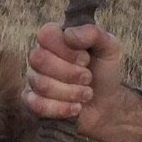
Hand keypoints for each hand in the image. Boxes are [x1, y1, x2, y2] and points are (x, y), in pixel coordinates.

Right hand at [23, 23, 141, 141]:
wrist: (106, 104)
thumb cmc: (104, 72)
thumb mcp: (109, 48)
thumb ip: (93, 33)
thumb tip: (68, 34)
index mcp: (55, 38)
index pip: (46, 34)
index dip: (67, 49)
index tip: (86, 59)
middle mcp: (40, 56)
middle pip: (39, 60)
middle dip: (70, 73)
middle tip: (88, 78)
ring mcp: (34, 79)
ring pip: (42, 84)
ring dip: (71, 92)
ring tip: (87, 94)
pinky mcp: (33, 102)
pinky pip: (36, 105)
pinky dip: (61, 109)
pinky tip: (76, 108)